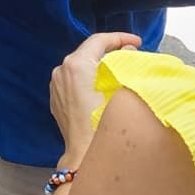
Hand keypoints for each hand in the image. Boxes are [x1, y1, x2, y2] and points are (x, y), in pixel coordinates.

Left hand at [48, 32, 141, 164]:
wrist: (85, 156)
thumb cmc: (105, 124)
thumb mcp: (121, 91)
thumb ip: (124, 65)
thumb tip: (127, 51)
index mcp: (77, 64)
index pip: (99, 40)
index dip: (120, 38)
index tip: (138, 42)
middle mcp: (62, 70)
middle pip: (89, 52)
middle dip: (112, 52)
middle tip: (133, 56)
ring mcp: (56, 84)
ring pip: (81, 66)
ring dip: (100, 66)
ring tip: (122, 72)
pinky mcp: (56, 98)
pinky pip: (75, 81)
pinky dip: (90, 79)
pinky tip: (105, 89)